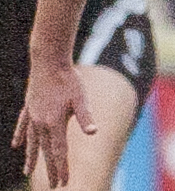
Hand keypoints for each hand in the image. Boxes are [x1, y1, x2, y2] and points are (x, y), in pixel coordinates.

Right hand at [11, 65, 95, 186]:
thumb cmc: (69, 79)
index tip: (64, 183)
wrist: (48, 61)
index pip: (59, 151)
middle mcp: (40, 122)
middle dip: (50, 169)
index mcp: (54, 122)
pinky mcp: (28, 107)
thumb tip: (93, 132)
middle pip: (46, 150)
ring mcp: (32, 115)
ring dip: (31, 158)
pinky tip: (16, 145)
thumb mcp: (81, 98)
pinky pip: (22, 126)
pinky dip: (20, 136)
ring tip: (28, 172)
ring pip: (31, 142)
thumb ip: (86, 116)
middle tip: (53, 186)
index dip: (62, 168)